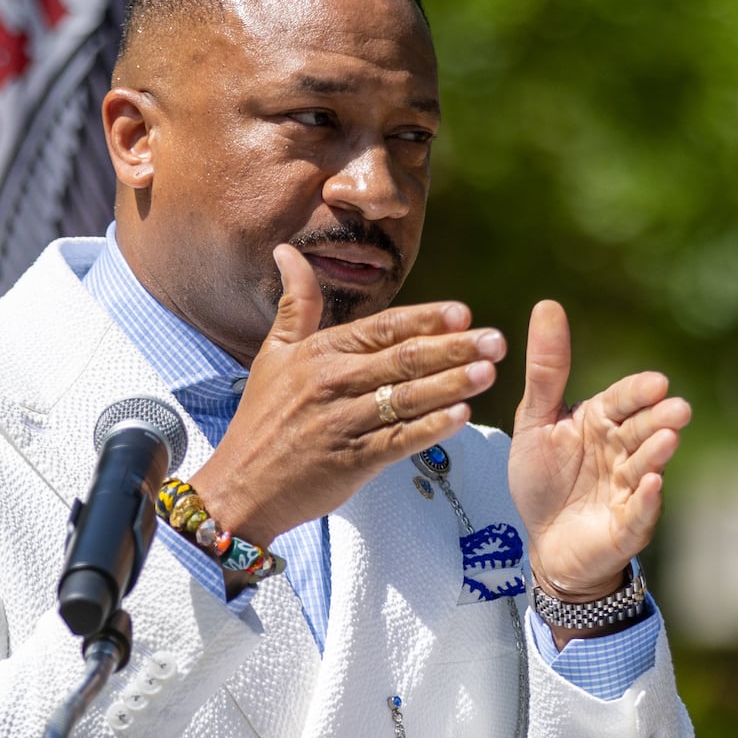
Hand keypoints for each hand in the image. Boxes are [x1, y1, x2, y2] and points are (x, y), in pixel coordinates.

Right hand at [192, 245, 504, 544]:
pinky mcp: (351, 461)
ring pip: (406, 398)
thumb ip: (296, 303)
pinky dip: (430, 429)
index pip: (381, 329)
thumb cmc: (261, 419)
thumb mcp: (274, 354)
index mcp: (321, 353)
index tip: (463, 312)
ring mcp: (343, 423)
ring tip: (489, 373)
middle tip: (496, 340)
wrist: (241, 487)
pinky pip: (398, 440)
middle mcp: (334, 383)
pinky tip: (461, 418)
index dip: (424, 319)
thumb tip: (287, 250)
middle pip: (403, 359)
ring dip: (451, 385)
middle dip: (454, 348)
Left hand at [508, 300, 690, 602]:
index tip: (656, 383)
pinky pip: (640, 510)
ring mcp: (629, 488)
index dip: (639, 392)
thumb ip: (546, 371)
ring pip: (646, 467)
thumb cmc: (543, 479)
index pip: (623, 400)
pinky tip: (652, 484)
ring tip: (667, 440)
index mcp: (600, 421)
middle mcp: (621, 451)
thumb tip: (548, 304)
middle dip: (660, 420)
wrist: (543, 541)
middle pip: (643, 430)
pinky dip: (646, 499)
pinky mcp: (629, 524)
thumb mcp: (535, 422)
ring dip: (656, 454)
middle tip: (677, 408)